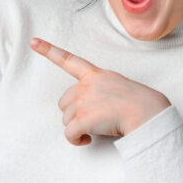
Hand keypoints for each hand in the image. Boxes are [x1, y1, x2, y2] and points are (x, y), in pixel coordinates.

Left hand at [30, 38, 170, 145]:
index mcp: (96, 75)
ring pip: (66, 119)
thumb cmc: (140, 103)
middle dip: (74, 113)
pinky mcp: (83, 119)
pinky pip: (69, 134)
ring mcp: (83, 102)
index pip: (69, 60)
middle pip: (64, 102)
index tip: (34, 42)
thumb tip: (95, 107)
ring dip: (78, 127)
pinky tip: (87, 140)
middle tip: (93, 119)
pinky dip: (76, 140)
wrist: (147, 113)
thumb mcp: (119, 86)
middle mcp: (86, 86)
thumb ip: (102, 90)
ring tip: (97, 128)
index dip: (49, 50)